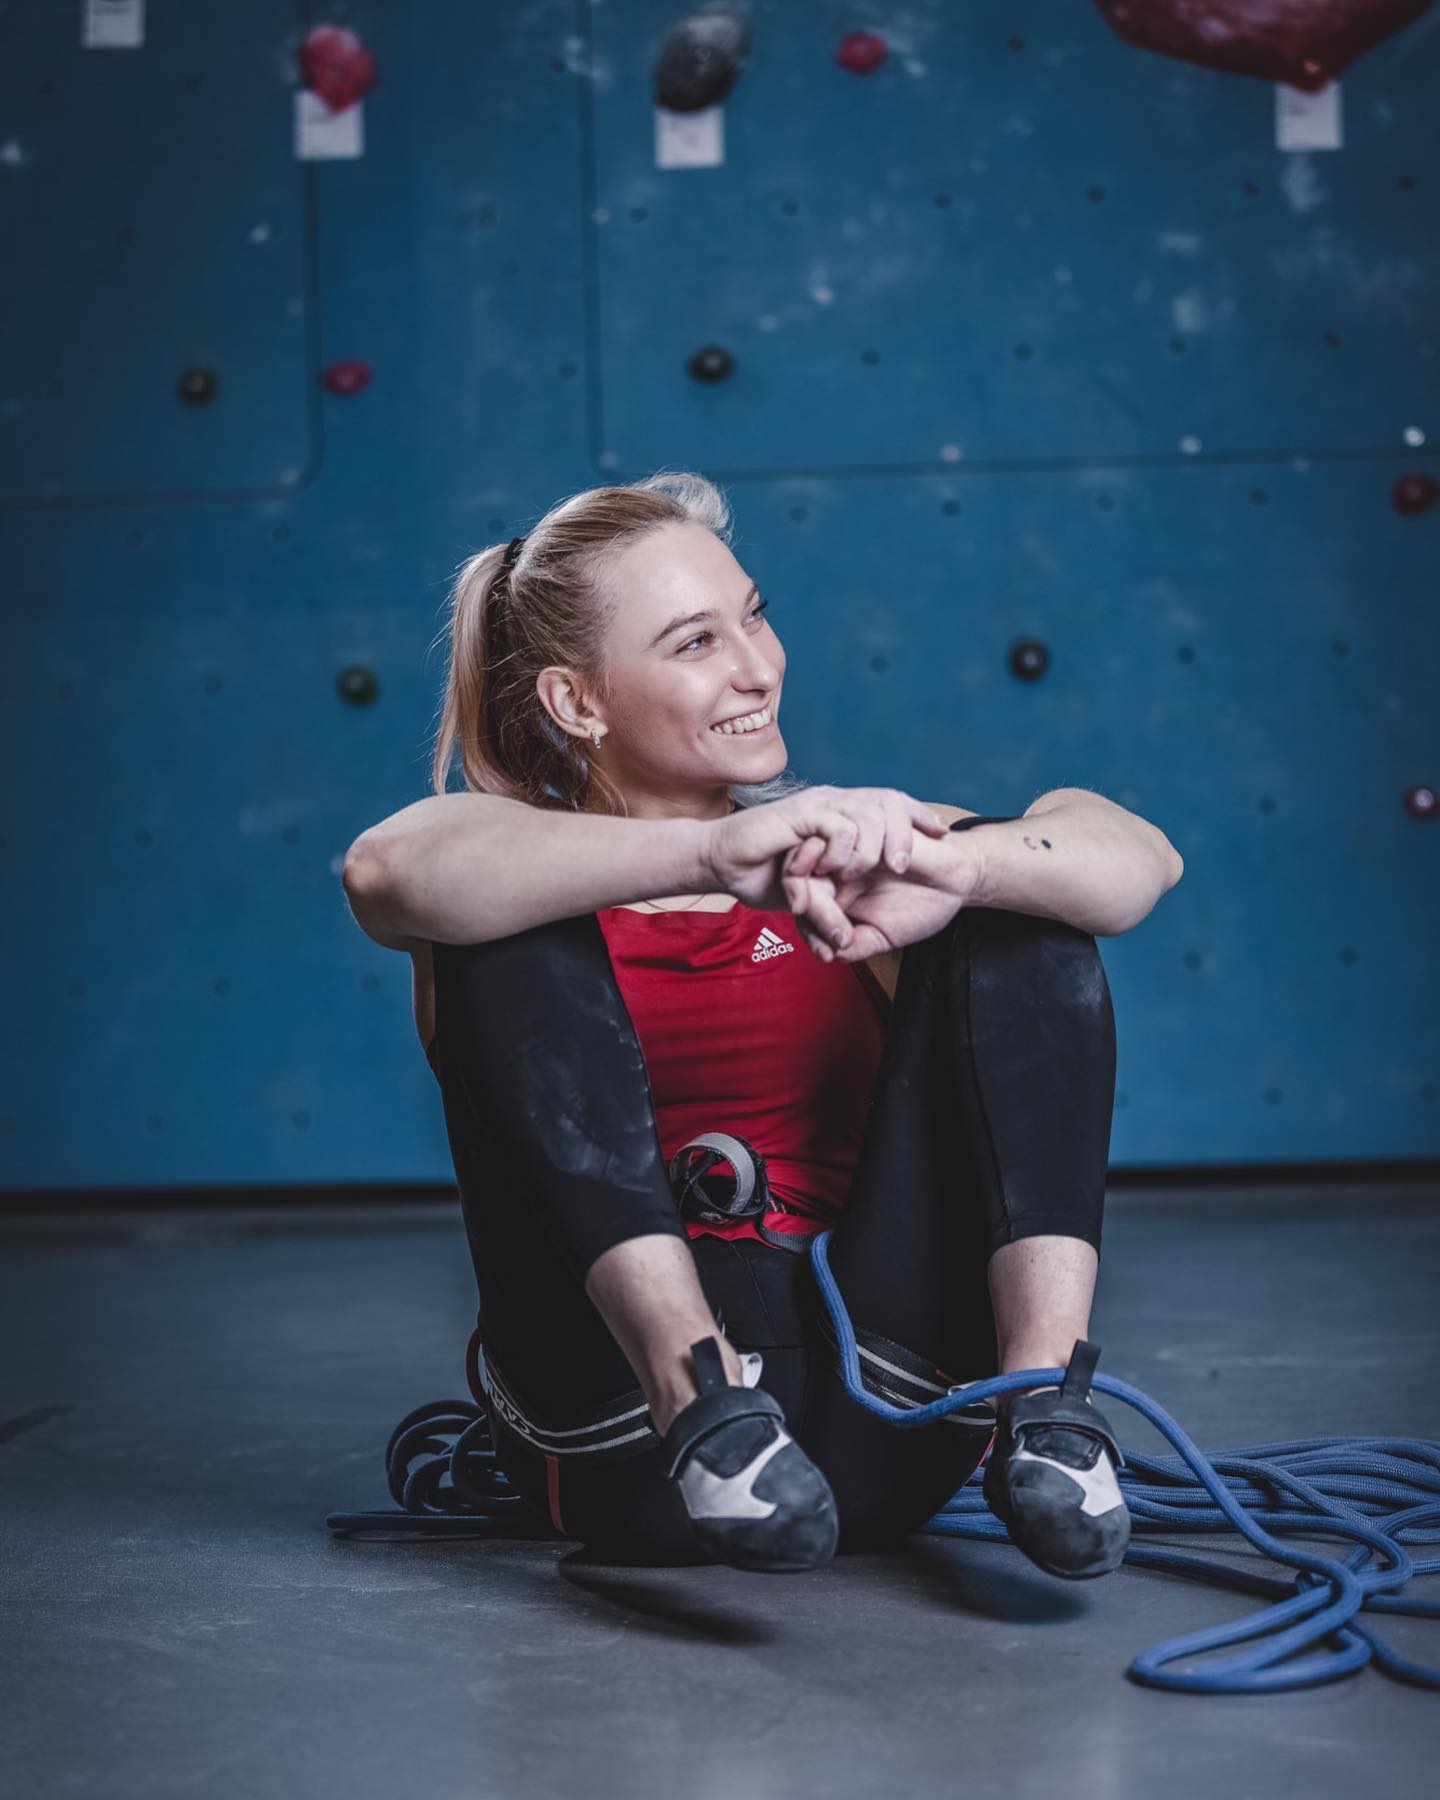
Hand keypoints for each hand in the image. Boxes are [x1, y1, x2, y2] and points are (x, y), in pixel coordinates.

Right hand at [703, 784, 950, 910]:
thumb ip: (832, 908)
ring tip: (860, 874)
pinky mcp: (801, 813)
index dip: (918, 816)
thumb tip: (849, 940)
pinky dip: (842, 850)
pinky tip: (831, 869)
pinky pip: (840, 825)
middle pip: (890, 800)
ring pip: (869, 811)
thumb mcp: (809, 896)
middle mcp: (834, 803)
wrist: (721, 864)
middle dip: (907, 831)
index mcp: (841, 815)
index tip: (943, 835)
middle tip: (904, 866)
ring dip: (872, 847)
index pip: (891, 805)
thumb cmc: (760, 876)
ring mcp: (819, 805)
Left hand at [781, 828, 982, 960]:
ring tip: (855, 909)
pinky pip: (854, 828)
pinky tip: (890, 868)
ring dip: (834, 882)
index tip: (827, 949)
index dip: (806, 924)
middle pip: (796, 872)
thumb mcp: (881, 936)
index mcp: (829, 884)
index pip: (797, 897)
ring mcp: (851, 838)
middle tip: (841, 935)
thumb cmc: (920, 905)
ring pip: (818, 850)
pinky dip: (861, 852)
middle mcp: (833, 860)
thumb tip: (827, 952)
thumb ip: (852, 945)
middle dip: (813, 908)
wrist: (957, 880)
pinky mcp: (874, 819)